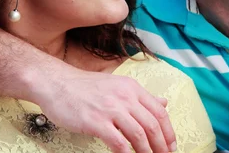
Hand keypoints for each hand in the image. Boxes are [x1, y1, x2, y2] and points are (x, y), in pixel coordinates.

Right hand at [34, 66, 175, 152]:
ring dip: (147, 152)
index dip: (168, 131)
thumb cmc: (85, 87)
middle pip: (152, 124)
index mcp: (132, 88)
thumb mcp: (118, 86)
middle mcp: (125, 97)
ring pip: (139, 135)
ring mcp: (111, 109)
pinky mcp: (96, 121)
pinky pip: (118, 142)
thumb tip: (163, 103)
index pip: (159, 111)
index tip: (171, 145)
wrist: (56, 83)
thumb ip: (141, 97)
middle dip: (161, 145)